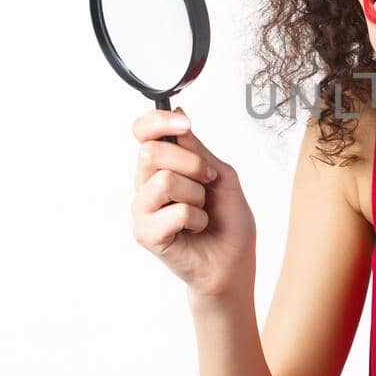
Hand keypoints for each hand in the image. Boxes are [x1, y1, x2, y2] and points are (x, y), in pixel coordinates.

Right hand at [130, 106, 255, 296]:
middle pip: (150, 152)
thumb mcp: (221, 175)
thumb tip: (178, 113)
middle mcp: (145, 184)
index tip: (185, 124)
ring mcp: (142, 209)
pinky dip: (197, 219)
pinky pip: (175, 212)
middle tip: (208, 181)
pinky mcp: (145, 233)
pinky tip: (195, 229)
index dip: (158, 121)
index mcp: (161, 165)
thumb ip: (197, 149)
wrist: (232, 263)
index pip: (143, 132)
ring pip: (164, 181)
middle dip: (191, 163)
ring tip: (201, 210)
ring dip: (196, 195)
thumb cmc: (227, 221)